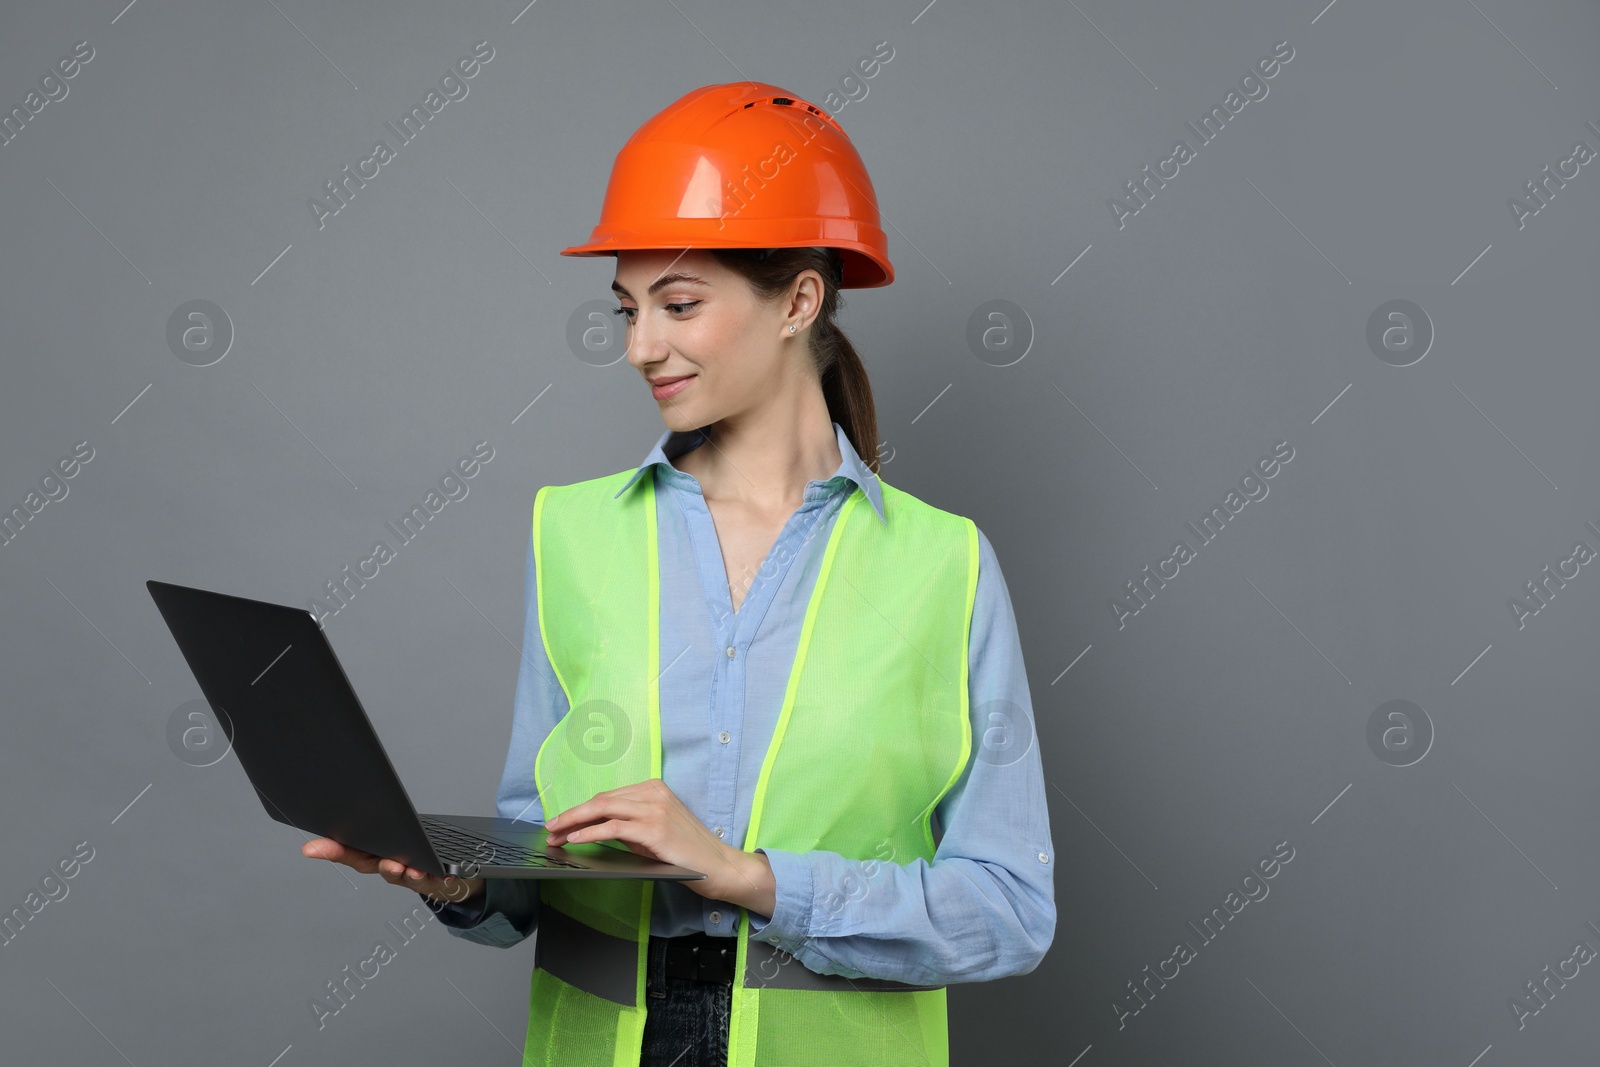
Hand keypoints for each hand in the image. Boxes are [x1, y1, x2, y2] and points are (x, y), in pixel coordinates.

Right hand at [301, 838, 485, 907]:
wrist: (446, 879)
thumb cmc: (412, 855)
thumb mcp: (390, 836)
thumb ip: (370, 821)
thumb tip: (334, 808)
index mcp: (376, 855)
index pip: (350, 853)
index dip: (330, 850)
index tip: (310, 848)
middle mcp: (392, 869)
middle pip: (379, 867)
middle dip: (380, 864)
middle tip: (384, 862)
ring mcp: (414, 877)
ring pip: (408, 877)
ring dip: (409, 874)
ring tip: (410, 870)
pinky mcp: (439, 881)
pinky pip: (441, 882)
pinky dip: (444, 880)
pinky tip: (448, 877)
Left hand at [545, 778, 774, 915]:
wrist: (717, 865)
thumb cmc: (685, 852)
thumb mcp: (653, 831)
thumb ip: (628, 824)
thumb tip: (593, 828)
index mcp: (653, 788)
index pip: (607, 796)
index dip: (580, 810)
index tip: (561, 822)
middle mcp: (653, 793)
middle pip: (601, 799)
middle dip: (571, 814)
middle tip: (551, 828)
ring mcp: (654, 809)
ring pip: (603, 809)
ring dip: (574, 823)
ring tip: (556, 835)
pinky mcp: (654, 829)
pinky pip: (614, 828)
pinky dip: (591, 833)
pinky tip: (577, 839)